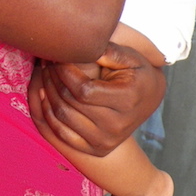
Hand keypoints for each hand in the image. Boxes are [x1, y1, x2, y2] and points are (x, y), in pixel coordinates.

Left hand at [28, 42, 165, 156]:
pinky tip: (45, 95)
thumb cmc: (137, 73)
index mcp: (126, 100)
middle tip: (46, 61)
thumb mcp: (130, 57)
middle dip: (53, 79)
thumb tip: (80, 46)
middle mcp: (117, 125)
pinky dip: (48, 114)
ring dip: (47, 93)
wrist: (150, 99)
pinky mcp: (96, 149)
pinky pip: (62, 134)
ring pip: (62, 117)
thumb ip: (107, 51)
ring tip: (45, 74)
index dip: (64, 72)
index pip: (83, 89)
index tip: (57, 57)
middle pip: (70, 103)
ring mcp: (106, 141)